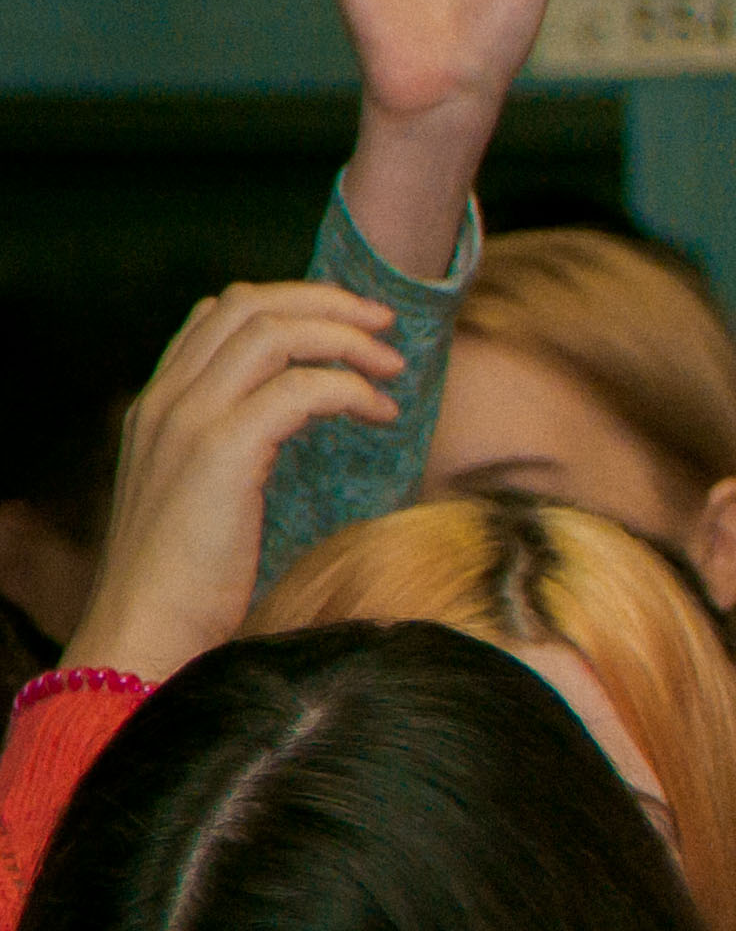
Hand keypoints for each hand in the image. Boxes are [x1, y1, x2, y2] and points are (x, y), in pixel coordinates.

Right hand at [62, 286, 403, 682]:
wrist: (148, 629)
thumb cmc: (190, 578)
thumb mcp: (206, 494)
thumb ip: (235, 444)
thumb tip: (302, 411)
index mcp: (159, 404)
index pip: (220, 312)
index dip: (291, 303)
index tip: (348, 325)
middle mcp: (167, 400)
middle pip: (248, 304)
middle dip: (327, 302)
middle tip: (384, 326)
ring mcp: (187, 421)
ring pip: (273, 333)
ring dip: (345, 339)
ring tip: (391, 369)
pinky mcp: (221, 451)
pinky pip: (300, 389)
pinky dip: (349, 389)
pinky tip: (380, 414)